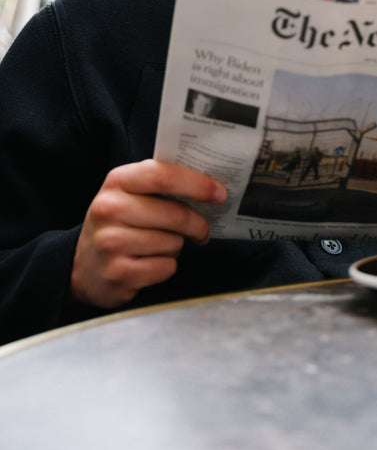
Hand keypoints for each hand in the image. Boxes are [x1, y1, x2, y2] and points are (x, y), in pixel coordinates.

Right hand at [70, 160, 227, 309]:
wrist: (82, 267)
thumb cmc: (119, 223)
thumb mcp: (130, 194)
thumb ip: (161, 183)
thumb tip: (211, 185)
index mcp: (117, 181)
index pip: (163, 175)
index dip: (197, 184)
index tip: (220, 194)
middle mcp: (109, 209)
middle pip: (175, 214)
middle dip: (198, 224)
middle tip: (203, 230)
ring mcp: (110, 243)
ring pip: (173, 242)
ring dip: (176, 246)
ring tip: (160, 246)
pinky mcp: (117, 273)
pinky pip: (165, 267)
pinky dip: (166, 266)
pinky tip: (149, 263)